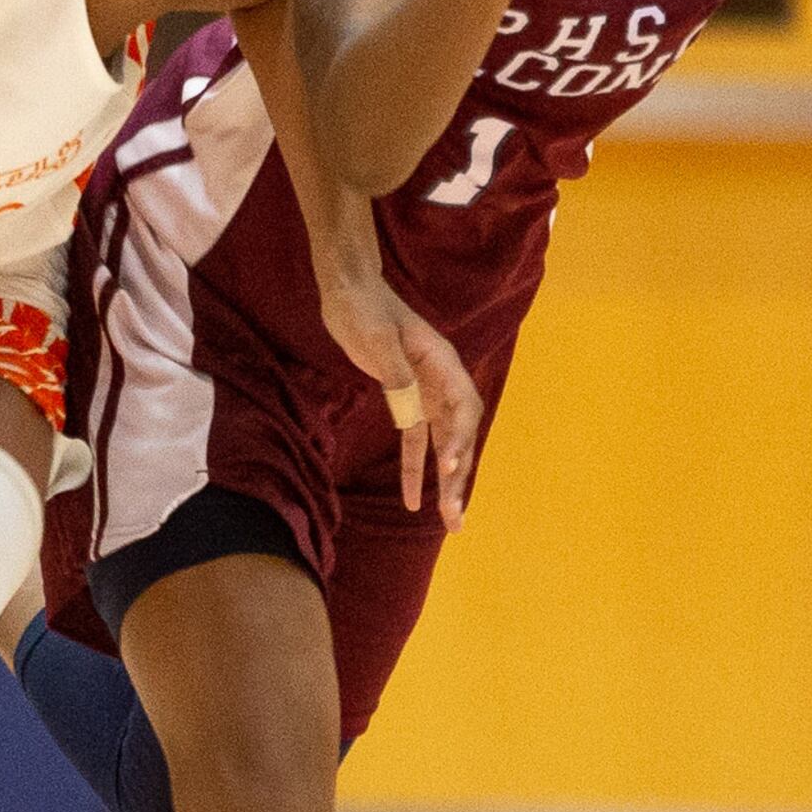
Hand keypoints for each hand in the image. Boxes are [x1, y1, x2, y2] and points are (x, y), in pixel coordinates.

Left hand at [321, 268, 483, 521]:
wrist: (347, 289)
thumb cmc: (363, 307)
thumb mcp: (377, 338)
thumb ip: (396, 372)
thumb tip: (410, 408)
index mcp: (443, 363)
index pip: (463, 408)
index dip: (460, 439)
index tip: (447, 466)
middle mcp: (442, 381)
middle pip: (458, 435)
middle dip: (458, 477)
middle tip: (454, 516)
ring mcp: (426, 392)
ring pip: (442, 444)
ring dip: (445, 482)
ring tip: (449, 522)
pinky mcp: (406, 399)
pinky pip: (415, 441)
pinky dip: (413, 469)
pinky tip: (412, 501)